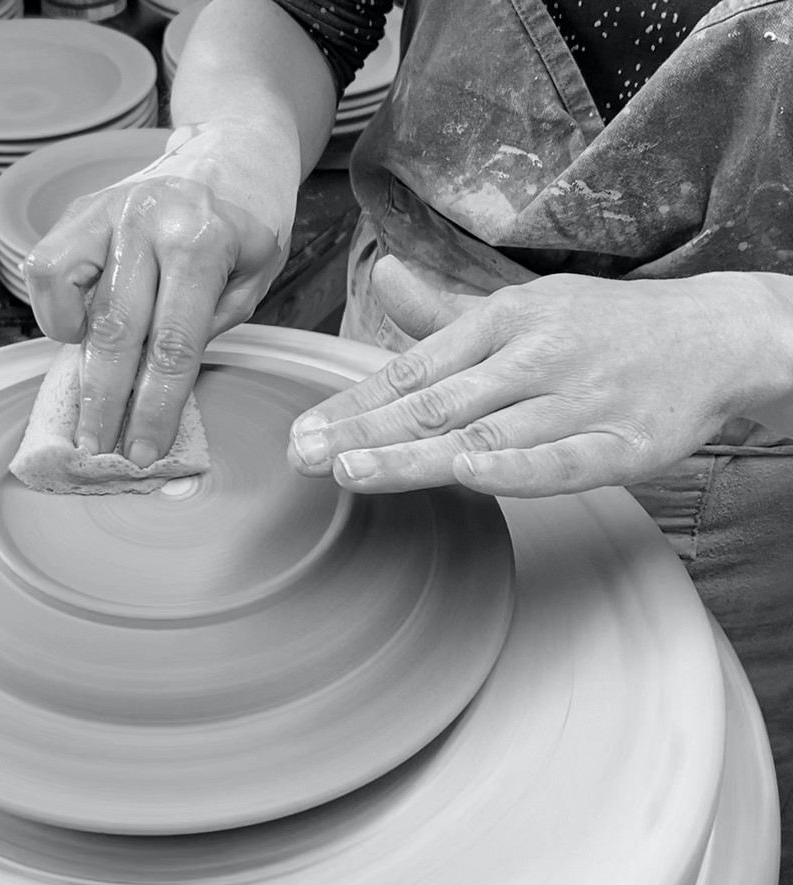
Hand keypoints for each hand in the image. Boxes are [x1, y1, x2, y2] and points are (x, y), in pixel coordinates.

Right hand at [23, 121, 293, 463]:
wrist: (234, 150)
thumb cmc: (250, 226)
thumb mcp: (254, 281)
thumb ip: (207, 327)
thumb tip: (153, 383)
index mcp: (204, 242)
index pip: (174, 345)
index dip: (155, 407)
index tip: (144, 450)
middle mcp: (150, 221)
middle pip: (116, 331)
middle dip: (106, 402)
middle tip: (99, 449)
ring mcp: (109, 209)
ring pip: (66, 292)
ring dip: (73, 360)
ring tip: (86, 402)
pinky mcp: (82, 207)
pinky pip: (46, 265)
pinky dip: (52, 309)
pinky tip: (78, 333)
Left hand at [289, 256, 786, 495]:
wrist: (714, 335)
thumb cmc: (602, 328)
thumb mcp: (521, 306)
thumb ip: (445, 312)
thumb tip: (382, 276)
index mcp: (503, 323)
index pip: (413, 369)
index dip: (356, 402)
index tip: (304, 430)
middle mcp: (532, 358)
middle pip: (436, 401)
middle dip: (364, 432)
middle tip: (304, 456)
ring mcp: (577, 400)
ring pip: (486, 433)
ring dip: (417, 453)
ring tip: (353, 471)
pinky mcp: (622, 443)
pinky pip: (564, 459)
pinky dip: (518, 467)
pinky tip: (470, 473)